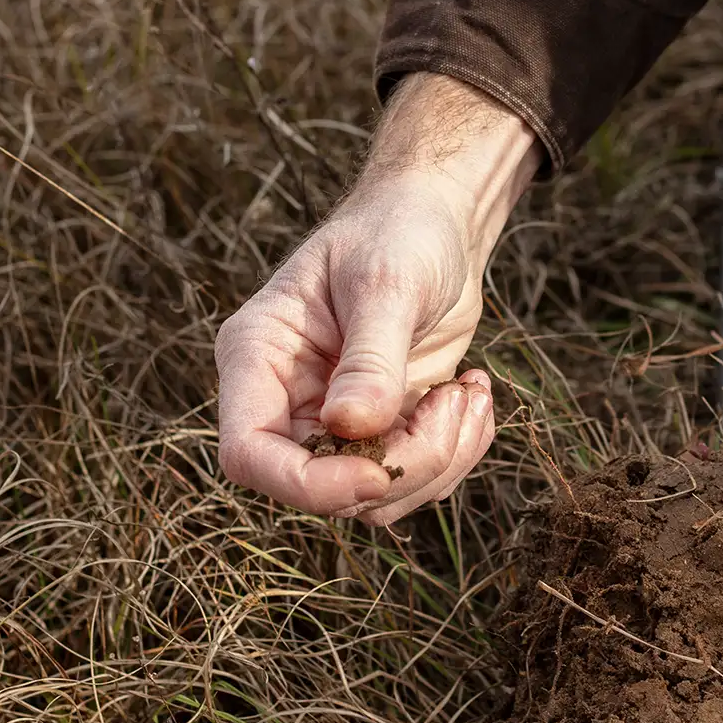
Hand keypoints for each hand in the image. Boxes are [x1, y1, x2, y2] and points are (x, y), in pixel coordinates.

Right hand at [216, 73, 541, 523]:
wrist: (435, 223)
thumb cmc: (398, 233)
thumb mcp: (387, 284)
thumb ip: (371, 357)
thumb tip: (351, 428)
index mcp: (257, 358)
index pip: (249, 453)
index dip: (308, 483)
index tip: (378, 471)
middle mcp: (285, 400)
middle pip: (322, 488)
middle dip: (402, 466)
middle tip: (454, 402)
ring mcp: (334, 422)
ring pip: (375, 499)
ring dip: (439, 462)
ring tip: (470, 392)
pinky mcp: (384, 431)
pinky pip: (412, 480)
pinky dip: (457, 452)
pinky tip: (472, 393)